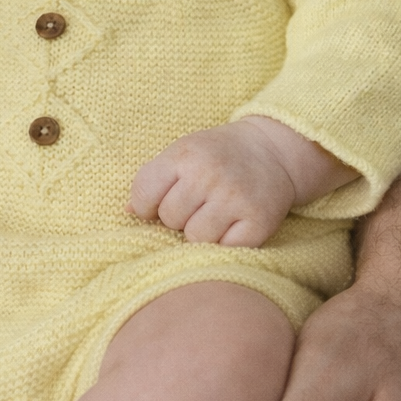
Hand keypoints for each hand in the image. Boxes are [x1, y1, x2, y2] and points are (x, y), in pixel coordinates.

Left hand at [128, 117, 351, 246]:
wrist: (273, 150)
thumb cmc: (217, 156)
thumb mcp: (182, 154)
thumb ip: (152, 179)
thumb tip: (128, 212)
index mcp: (185, 155)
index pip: (143, 196)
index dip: (147, 206)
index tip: (161, 202)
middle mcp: (210, 174)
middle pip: (170, 219)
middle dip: (179, 217)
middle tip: (198, 204)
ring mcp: (236, 198)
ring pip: (196, 238)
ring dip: (202, 232)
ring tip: (215, 214)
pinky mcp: (259, 221)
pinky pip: (226, 249)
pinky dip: (226, 242)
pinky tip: (233, 224)